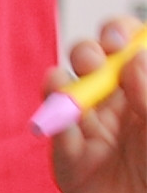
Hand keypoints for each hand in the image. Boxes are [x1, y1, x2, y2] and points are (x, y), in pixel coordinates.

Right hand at [49, 18, 146, 192]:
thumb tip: (133, 60)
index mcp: (141, 93)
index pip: (124, 48)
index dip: (118, 34)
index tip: (120, 36)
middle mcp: (113, 105)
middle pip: (88, 60)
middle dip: (88, 53)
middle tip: (97, 61)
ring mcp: (87, 129)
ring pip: (60, 89)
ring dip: (62, 82)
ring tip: (72, 90)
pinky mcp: (67, 158)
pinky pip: (54, 132)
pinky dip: (55, 122)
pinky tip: (65, 123)